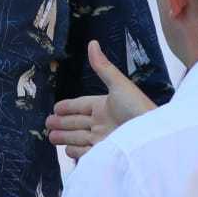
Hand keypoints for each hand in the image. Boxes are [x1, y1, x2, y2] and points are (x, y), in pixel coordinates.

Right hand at [46, 39, 159, 159]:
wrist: (150, 136)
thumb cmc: (137, 107)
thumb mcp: (118, 84)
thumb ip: (102, 67)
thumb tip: (92, 43)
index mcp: (104, 105)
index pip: (81, 105)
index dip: (68, 107)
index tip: (55, 108)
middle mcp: (102, 122)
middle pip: (76, 122)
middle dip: (62, 123)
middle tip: (47, 123)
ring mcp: (102, 138)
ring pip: (77, 137)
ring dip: (64, 137)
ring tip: (51, 137)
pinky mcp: (103, 153)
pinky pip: (84, 153)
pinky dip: (75, 152)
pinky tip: (67, 150)